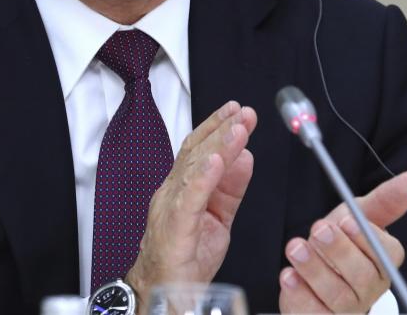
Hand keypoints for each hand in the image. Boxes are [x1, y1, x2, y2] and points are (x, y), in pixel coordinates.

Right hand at [126, 101, 257, 312]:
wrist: (162, 295)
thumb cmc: (184, 260)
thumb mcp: (218, 218)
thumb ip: (231, 188)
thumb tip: (245, 157)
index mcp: (182, 189)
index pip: (199, 149)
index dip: (217, 127)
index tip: (238, 111)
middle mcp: (172, 193)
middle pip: (197, 153)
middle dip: (221, 129)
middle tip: (243, 113)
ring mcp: (170, 209)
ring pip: (194, 169)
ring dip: (218, 146)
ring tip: (237, 129)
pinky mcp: (175, 229)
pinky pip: (189, 199)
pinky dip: (203, 178)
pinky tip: (216, 161)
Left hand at [278, 171, 406, 313]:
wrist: (312, 266)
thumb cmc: (341, 239)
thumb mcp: (360, 213)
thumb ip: (386, 199)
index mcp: (383, 261)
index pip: (386, 254)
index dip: (366, 238)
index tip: (347, 221)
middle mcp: (369, 289)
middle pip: (362, 277)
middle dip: (338, 251)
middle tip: (319, 229)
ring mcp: (346, 308)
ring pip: (337, 296)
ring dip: (314, 269)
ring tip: (296, 247)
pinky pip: (312, 313)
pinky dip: (298, 294)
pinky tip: (289, 276)